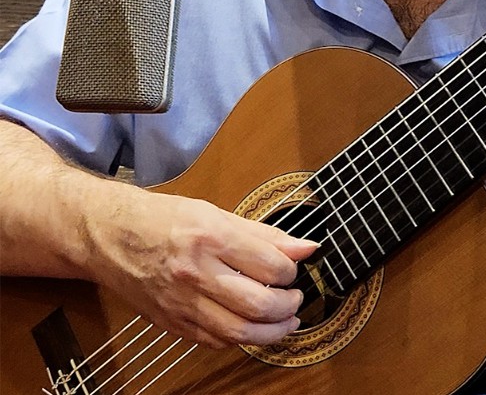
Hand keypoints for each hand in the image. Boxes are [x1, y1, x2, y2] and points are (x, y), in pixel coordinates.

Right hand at [86, 186, 317, 347]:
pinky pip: (216, 341)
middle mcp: (196, 273)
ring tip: (285, 320)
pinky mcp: (173, 323)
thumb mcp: (217, 213)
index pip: (270, 265)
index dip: (292, 270)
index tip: (294, 268)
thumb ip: (265, 234)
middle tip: (295, 299)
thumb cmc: (165, 219)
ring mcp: (182, 303)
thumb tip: (305, 247)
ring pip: (239, 332)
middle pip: (257, 304)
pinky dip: (241, 338)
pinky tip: (251, 326)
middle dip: (288, 306)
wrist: (111, 236)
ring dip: (272, 332)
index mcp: (211, 238)